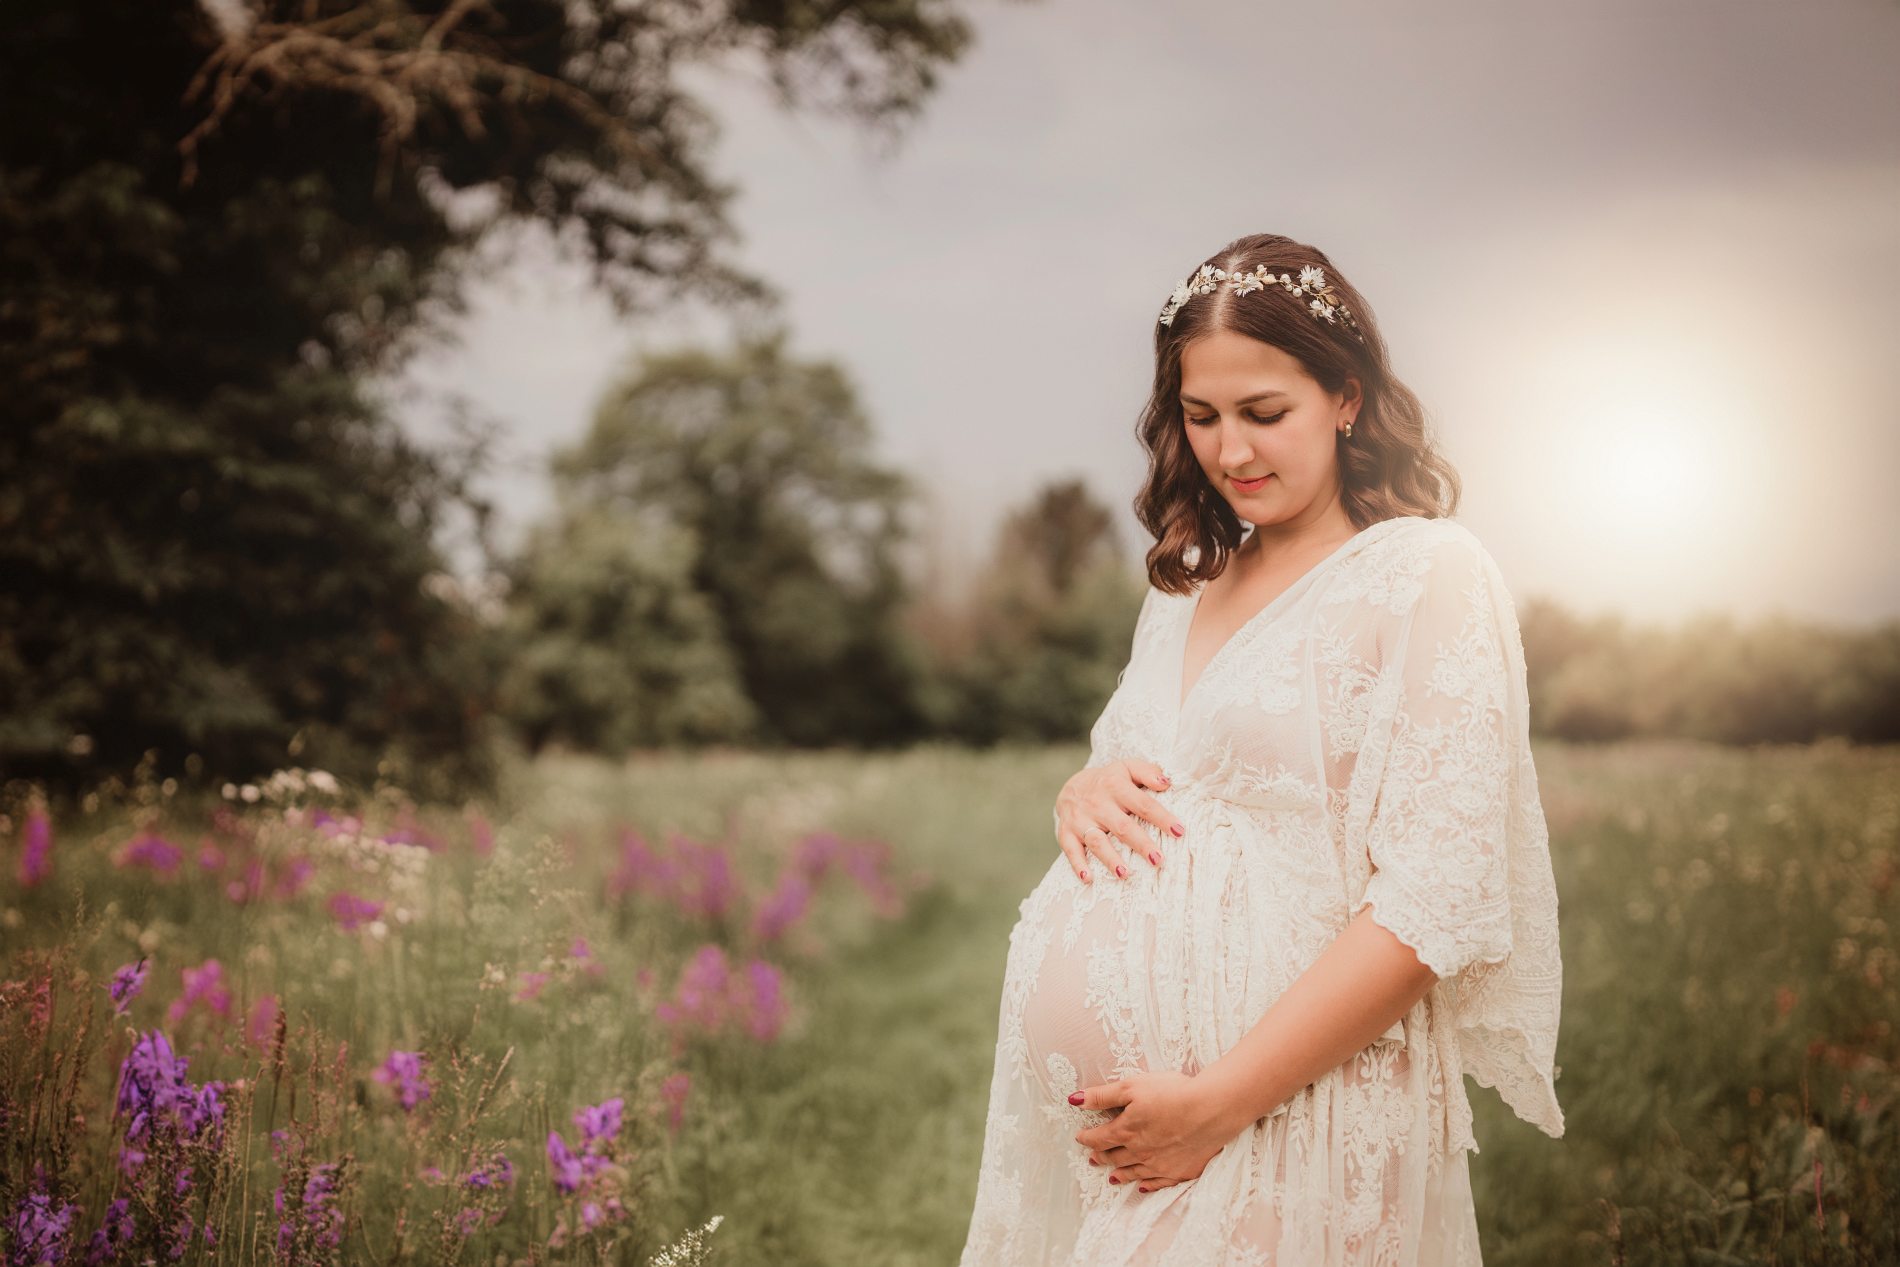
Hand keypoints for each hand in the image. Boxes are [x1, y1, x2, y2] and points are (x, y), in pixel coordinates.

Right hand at [1053, 759, 1185, 884]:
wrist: (1072, 785)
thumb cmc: (1109, 781)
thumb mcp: (1127, 768)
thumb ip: (1147, 771)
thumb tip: (1166, 784)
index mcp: (1115, 786)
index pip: (1143, 804)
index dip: (1161, 818)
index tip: (1179, 832)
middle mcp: (1098, 804)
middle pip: (1122, 826)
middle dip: (1140, 844)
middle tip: (1158, 860)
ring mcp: (1081, 820)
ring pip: (1097, 841)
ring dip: (1110, 858)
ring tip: (1125, 874)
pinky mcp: (1066, 832)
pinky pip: (1070, 850)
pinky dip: (1077, 864)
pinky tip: (1087, 878)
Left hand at [1069, 1070, 1239, 1193]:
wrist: (1210, 1110)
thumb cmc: (1172, 1093)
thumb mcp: (1132, 1087)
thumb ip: (1102, 1096)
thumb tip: (1074, 1100)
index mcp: (1125, 1130)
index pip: (1099, 1138)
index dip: (1087, 1138)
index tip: (1080, 1138)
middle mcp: (1139, 1152)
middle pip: (1114, 1157)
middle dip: (1101, 1157)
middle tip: (1092, 1159)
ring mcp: (1160, 1164)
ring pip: (1133, 1172)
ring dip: (1120, 1174)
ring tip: (1111, 1177)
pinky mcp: (1180, 1171)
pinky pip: (1158, 1183)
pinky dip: (1147, 1185)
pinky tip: (1143, 1186)